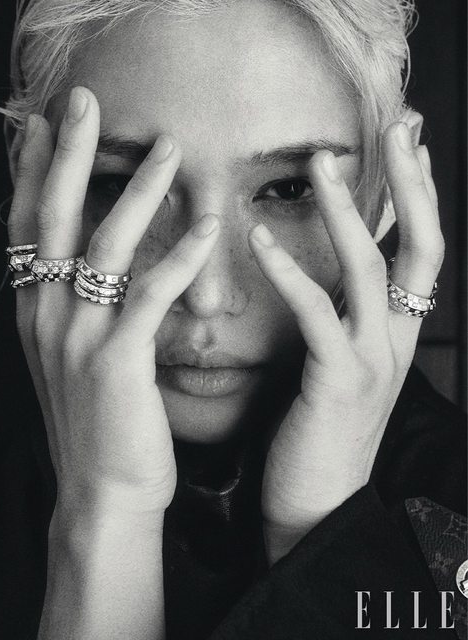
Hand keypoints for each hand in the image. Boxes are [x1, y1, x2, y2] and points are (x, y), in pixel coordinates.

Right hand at [8, 87, 219, 516]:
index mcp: (36, 314)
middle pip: (54, 218)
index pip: (29, 226)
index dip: (34, 171)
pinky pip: (152, 295)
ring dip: (138, 191)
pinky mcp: (117, 363)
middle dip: (67, 155)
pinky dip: (182, 255)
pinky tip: (210, 225)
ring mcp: (78, 338)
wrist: (103, 493)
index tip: (43, 124)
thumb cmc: (98, 426)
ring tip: (167, 149)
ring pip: (105, 245)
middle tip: (84, 103)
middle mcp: (48, 317)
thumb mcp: (70, 363)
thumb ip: (74, 312)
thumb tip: (88, 269)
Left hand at [249, 122, 442, 562]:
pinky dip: (291, 273)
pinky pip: (317, 314)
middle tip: (399, 126)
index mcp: (397, 333)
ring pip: (371, 269)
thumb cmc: (320, 430)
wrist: (317, 503)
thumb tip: (328, 272)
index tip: (411, 145)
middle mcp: (397, 339)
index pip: (421, 251)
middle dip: (411, 184)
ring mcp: (373, 359)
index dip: (422, 195)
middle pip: (421, 246)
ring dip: (348, 212)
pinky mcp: (338, 380)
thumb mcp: (341, 364)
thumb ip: (341, 317)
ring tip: (321, 165)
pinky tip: (260, 240)